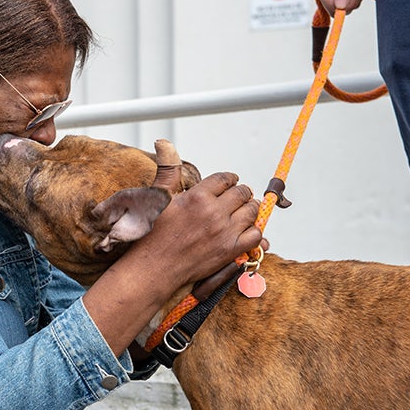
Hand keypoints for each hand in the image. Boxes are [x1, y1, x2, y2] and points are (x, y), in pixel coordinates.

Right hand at [140, 172, 261, 287]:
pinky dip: (255, 231)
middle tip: (239, 196)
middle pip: (242, 193)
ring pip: (251, 212)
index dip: (230, 179)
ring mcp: (224, 232)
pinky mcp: (230, 250)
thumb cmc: (153, 233)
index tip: (231, 182)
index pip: (225, 179)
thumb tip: (163, 142)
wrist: (155, 267)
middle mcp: (214, 212)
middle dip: (242, 192)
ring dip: (251, 209)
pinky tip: (247, 230)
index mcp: (198, 196)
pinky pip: (256, 235)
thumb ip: (168, 169)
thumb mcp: (159, 196)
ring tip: (245, 210)